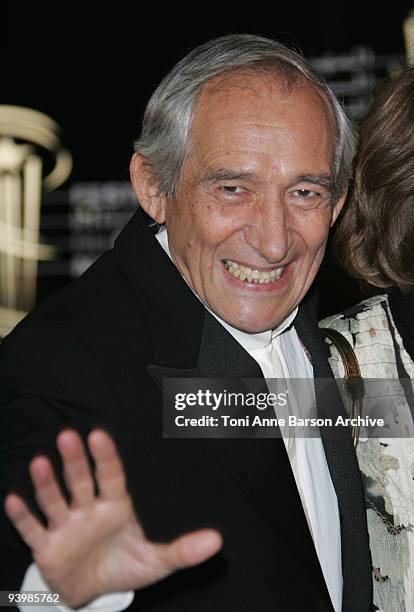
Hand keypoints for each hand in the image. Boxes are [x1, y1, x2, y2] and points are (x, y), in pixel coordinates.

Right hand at [4, 429, 221, 607]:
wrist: (92, 592)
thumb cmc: (123, 566)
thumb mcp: (156, 561)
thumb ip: (184, 550)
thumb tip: (218, 541)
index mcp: (114, 506)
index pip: (111, 476)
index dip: (105, 456)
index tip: (99, 434)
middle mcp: (87, 510)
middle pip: (81, 481)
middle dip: (75, 460)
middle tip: (69, 435)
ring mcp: (65, 527)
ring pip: (55, 500)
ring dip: (47, 483)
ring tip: (40, 462)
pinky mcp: (47, 548)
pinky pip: (33, 530)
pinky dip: (23, 517)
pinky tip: (12, 499)